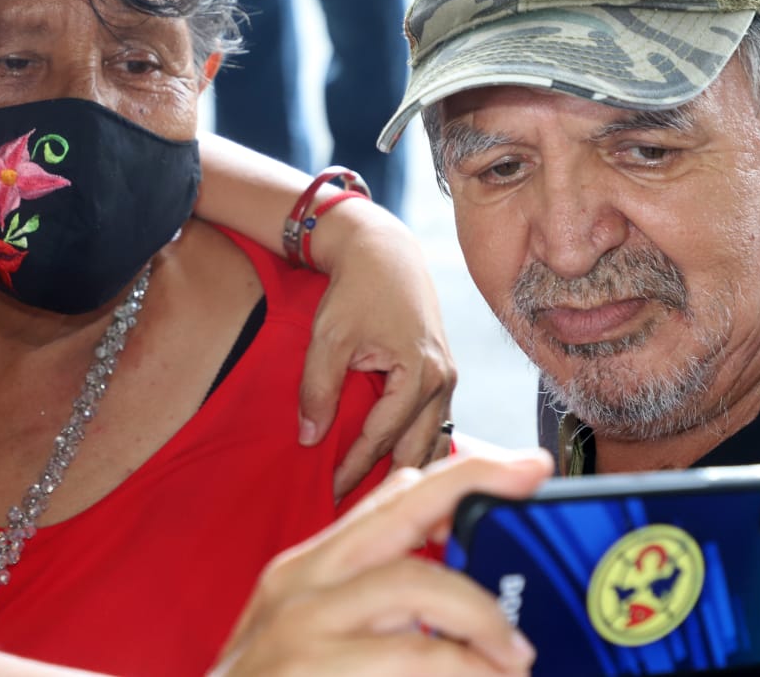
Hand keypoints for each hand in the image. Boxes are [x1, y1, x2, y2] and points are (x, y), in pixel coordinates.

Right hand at [211, 451, 549, 676]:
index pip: (385, 500)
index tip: (516, 466)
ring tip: (516, 656)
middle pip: (400, 511)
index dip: (454, 476)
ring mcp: (303, 627)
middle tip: (532, 482)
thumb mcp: (302, 635)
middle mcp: (301, 585)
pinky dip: (466, 668)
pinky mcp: (312, 669)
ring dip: (483, 618)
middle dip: (472, 485)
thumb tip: (441, 572)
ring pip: (418, 583)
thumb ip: (365, 597)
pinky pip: (416, 657)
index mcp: (304, 572)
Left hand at [300, 197, 456, 496]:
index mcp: (422, 373)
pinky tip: (394, 466)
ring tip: (373, 494)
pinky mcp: (444, 375)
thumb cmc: (356, 289)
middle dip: (384, 479)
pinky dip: (416, 446)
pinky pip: (435, 424)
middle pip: (417, 449)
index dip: (354, 466)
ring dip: (405, 468)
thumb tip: (310, 438)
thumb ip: (318, 388)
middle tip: (351, 506)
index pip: (383, 436)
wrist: (383, 252)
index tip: (329, 491)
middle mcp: (445, 380)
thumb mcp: (328, 338)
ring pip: (433, 441)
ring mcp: (449, 379)